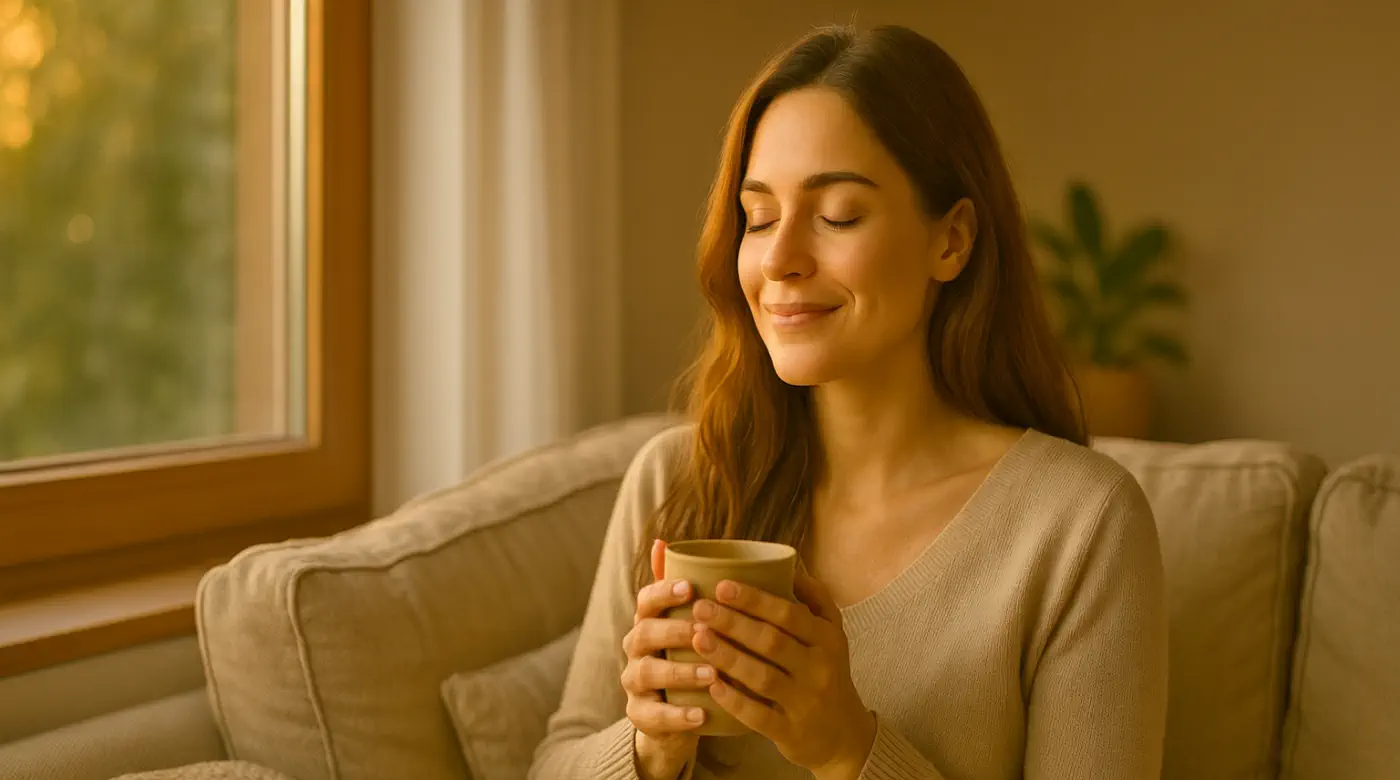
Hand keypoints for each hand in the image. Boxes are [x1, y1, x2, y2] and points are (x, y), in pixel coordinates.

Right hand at [621, 539, 713, 779]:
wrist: (675, 713)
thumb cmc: (687, 655)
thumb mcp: (687, 621)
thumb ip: (680, 584)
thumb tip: (662, 540)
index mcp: (648, 620)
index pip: (646, 599)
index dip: (664, 591)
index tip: (691, 588)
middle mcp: (636, 648)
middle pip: (645, 633)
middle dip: (675, 630)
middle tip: (706, 632)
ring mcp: (635, 683)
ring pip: (648, 673)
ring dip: (680, 672)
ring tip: (711, 673)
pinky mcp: (640, 716)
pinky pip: (654, 717)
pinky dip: (677, 717)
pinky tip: (702, 715)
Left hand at [689, 564, 876, 777]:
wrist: (844, 734)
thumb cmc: (829, 673)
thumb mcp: (832, 633)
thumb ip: (815, 597)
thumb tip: (791, 561)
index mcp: (827, 639)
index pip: (788, 614)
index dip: (754, 600)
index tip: (721, 586)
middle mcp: (820, 669)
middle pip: (771, 642)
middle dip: (733, 623)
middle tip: (700, 608)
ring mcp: (806, 703)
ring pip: (762, 677)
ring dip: (727, 657)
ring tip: (698, 638)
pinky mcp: (791, 732)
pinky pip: (758, 716)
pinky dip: (734, 700)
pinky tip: (711, 684)